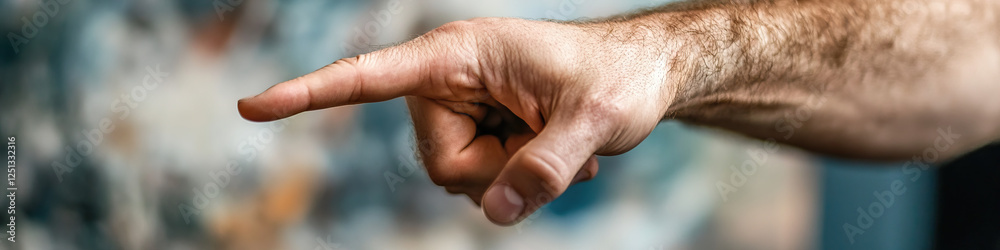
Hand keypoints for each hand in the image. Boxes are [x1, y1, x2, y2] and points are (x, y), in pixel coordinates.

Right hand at [238, 17, 677, 224]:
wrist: (640, 75)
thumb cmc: (618, 79)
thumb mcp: (596, 121)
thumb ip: (547, 168)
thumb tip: (495, 212)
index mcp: (460, 53)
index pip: (372, 76)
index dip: (311, 94)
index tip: (252, 106)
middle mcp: (448, 79)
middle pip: (438, 162)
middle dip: (496, 172)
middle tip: (551, 144)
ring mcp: (460, 107)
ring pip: (456, 178)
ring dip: (510, 175)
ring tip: (559, 142)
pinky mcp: (474, 129)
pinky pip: (476, 180)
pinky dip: (517, 176)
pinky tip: (556, 150)